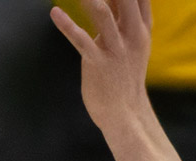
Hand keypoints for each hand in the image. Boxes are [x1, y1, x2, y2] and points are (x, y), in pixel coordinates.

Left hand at [51, 0, 152, 137]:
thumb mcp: (130, 43)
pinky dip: (66, 25)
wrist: (125, 114)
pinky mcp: (98, 63)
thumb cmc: (124, 75)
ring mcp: (116, 49)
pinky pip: (81, 40)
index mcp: (141, 28)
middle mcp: (132, 35)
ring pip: (103, 13)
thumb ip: (123, 17)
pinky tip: (54, 13)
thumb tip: (113, 0)